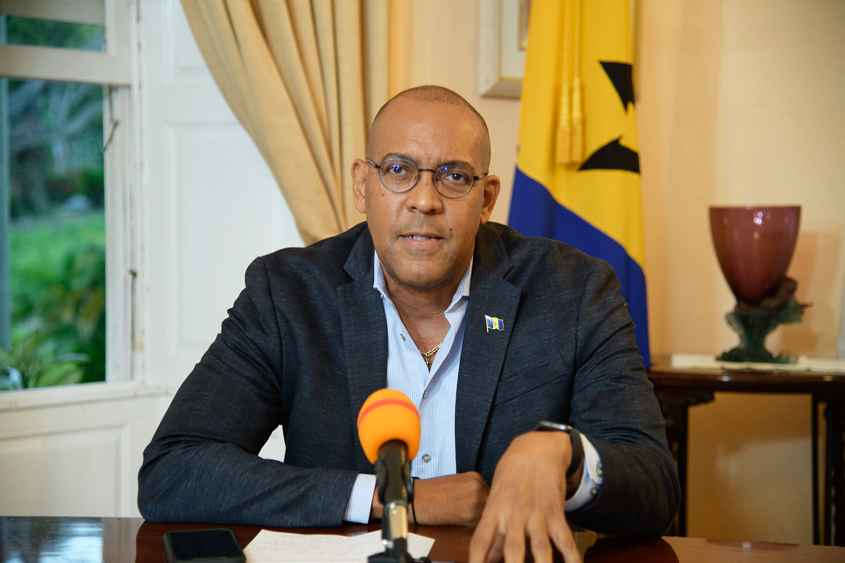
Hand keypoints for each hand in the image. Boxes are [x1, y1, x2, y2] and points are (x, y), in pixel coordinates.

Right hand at [371, 471, 488, 525]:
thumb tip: (482, 499)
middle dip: (483, 509)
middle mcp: (478, 486)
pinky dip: (474, 525)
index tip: (478, 505)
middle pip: (491, 502)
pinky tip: (462, 521)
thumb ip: (472, 489)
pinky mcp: (471, 514)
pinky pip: (480, 523)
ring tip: (464, 517)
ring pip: (487, 513)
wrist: (417, 499)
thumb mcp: (456, 483)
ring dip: (479, 518)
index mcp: (474, 477)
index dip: (484, 501)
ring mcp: (476, 499)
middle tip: (470, 513)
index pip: (489, 491)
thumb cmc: (431, 493)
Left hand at [468, 431, 582, 562]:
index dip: (477, 562)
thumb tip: (486, 559)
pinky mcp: (556, 514)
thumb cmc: (511, 474)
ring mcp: (537, 515)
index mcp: (494, 510)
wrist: (536, 449)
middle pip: (513, 550)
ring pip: (541, 550)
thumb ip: (492, 531)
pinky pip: (565, 541)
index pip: (480, 541)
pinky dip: (572, 559)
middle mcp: (515, 514)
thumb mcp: (495, 498)